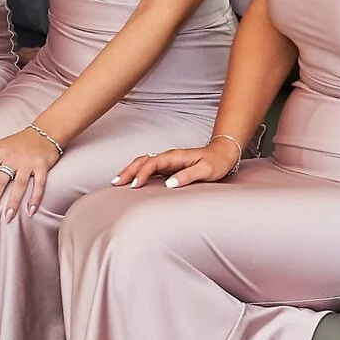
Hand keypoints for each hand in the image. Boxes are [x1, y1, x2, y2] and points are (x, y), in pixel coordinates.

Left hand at [0, 125, 61, 217]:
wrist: (44, 132)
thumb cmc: (15, 143)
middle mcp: (11, 157)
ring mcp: (27, 161)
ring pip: (19, 185)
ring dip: (13, 203)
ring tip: (7, 217)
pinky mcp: (42, 165)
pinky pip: (39, 184)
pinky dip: (35, 198)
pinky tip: (31, 211)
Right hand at [115, 137, 241, 189]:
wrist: (224, 153)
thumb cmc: (217, 162)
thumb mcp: (206, 171)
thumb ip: (188, 176)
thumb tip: (168, 184)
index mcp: (175, 157)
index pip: (152, 164)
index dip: (142, 174)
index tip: (134, 186)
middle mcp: (168, 157)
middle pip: (142, 160)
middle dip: (127, 171)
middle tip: (115, 183)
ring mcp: (167, 161)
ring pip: (143, 163)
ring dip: (129, 171)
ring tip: (117, 181)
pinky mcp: (168, 166)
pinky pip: (148, 167)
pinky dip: (137, 172)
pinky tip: (131, 180)